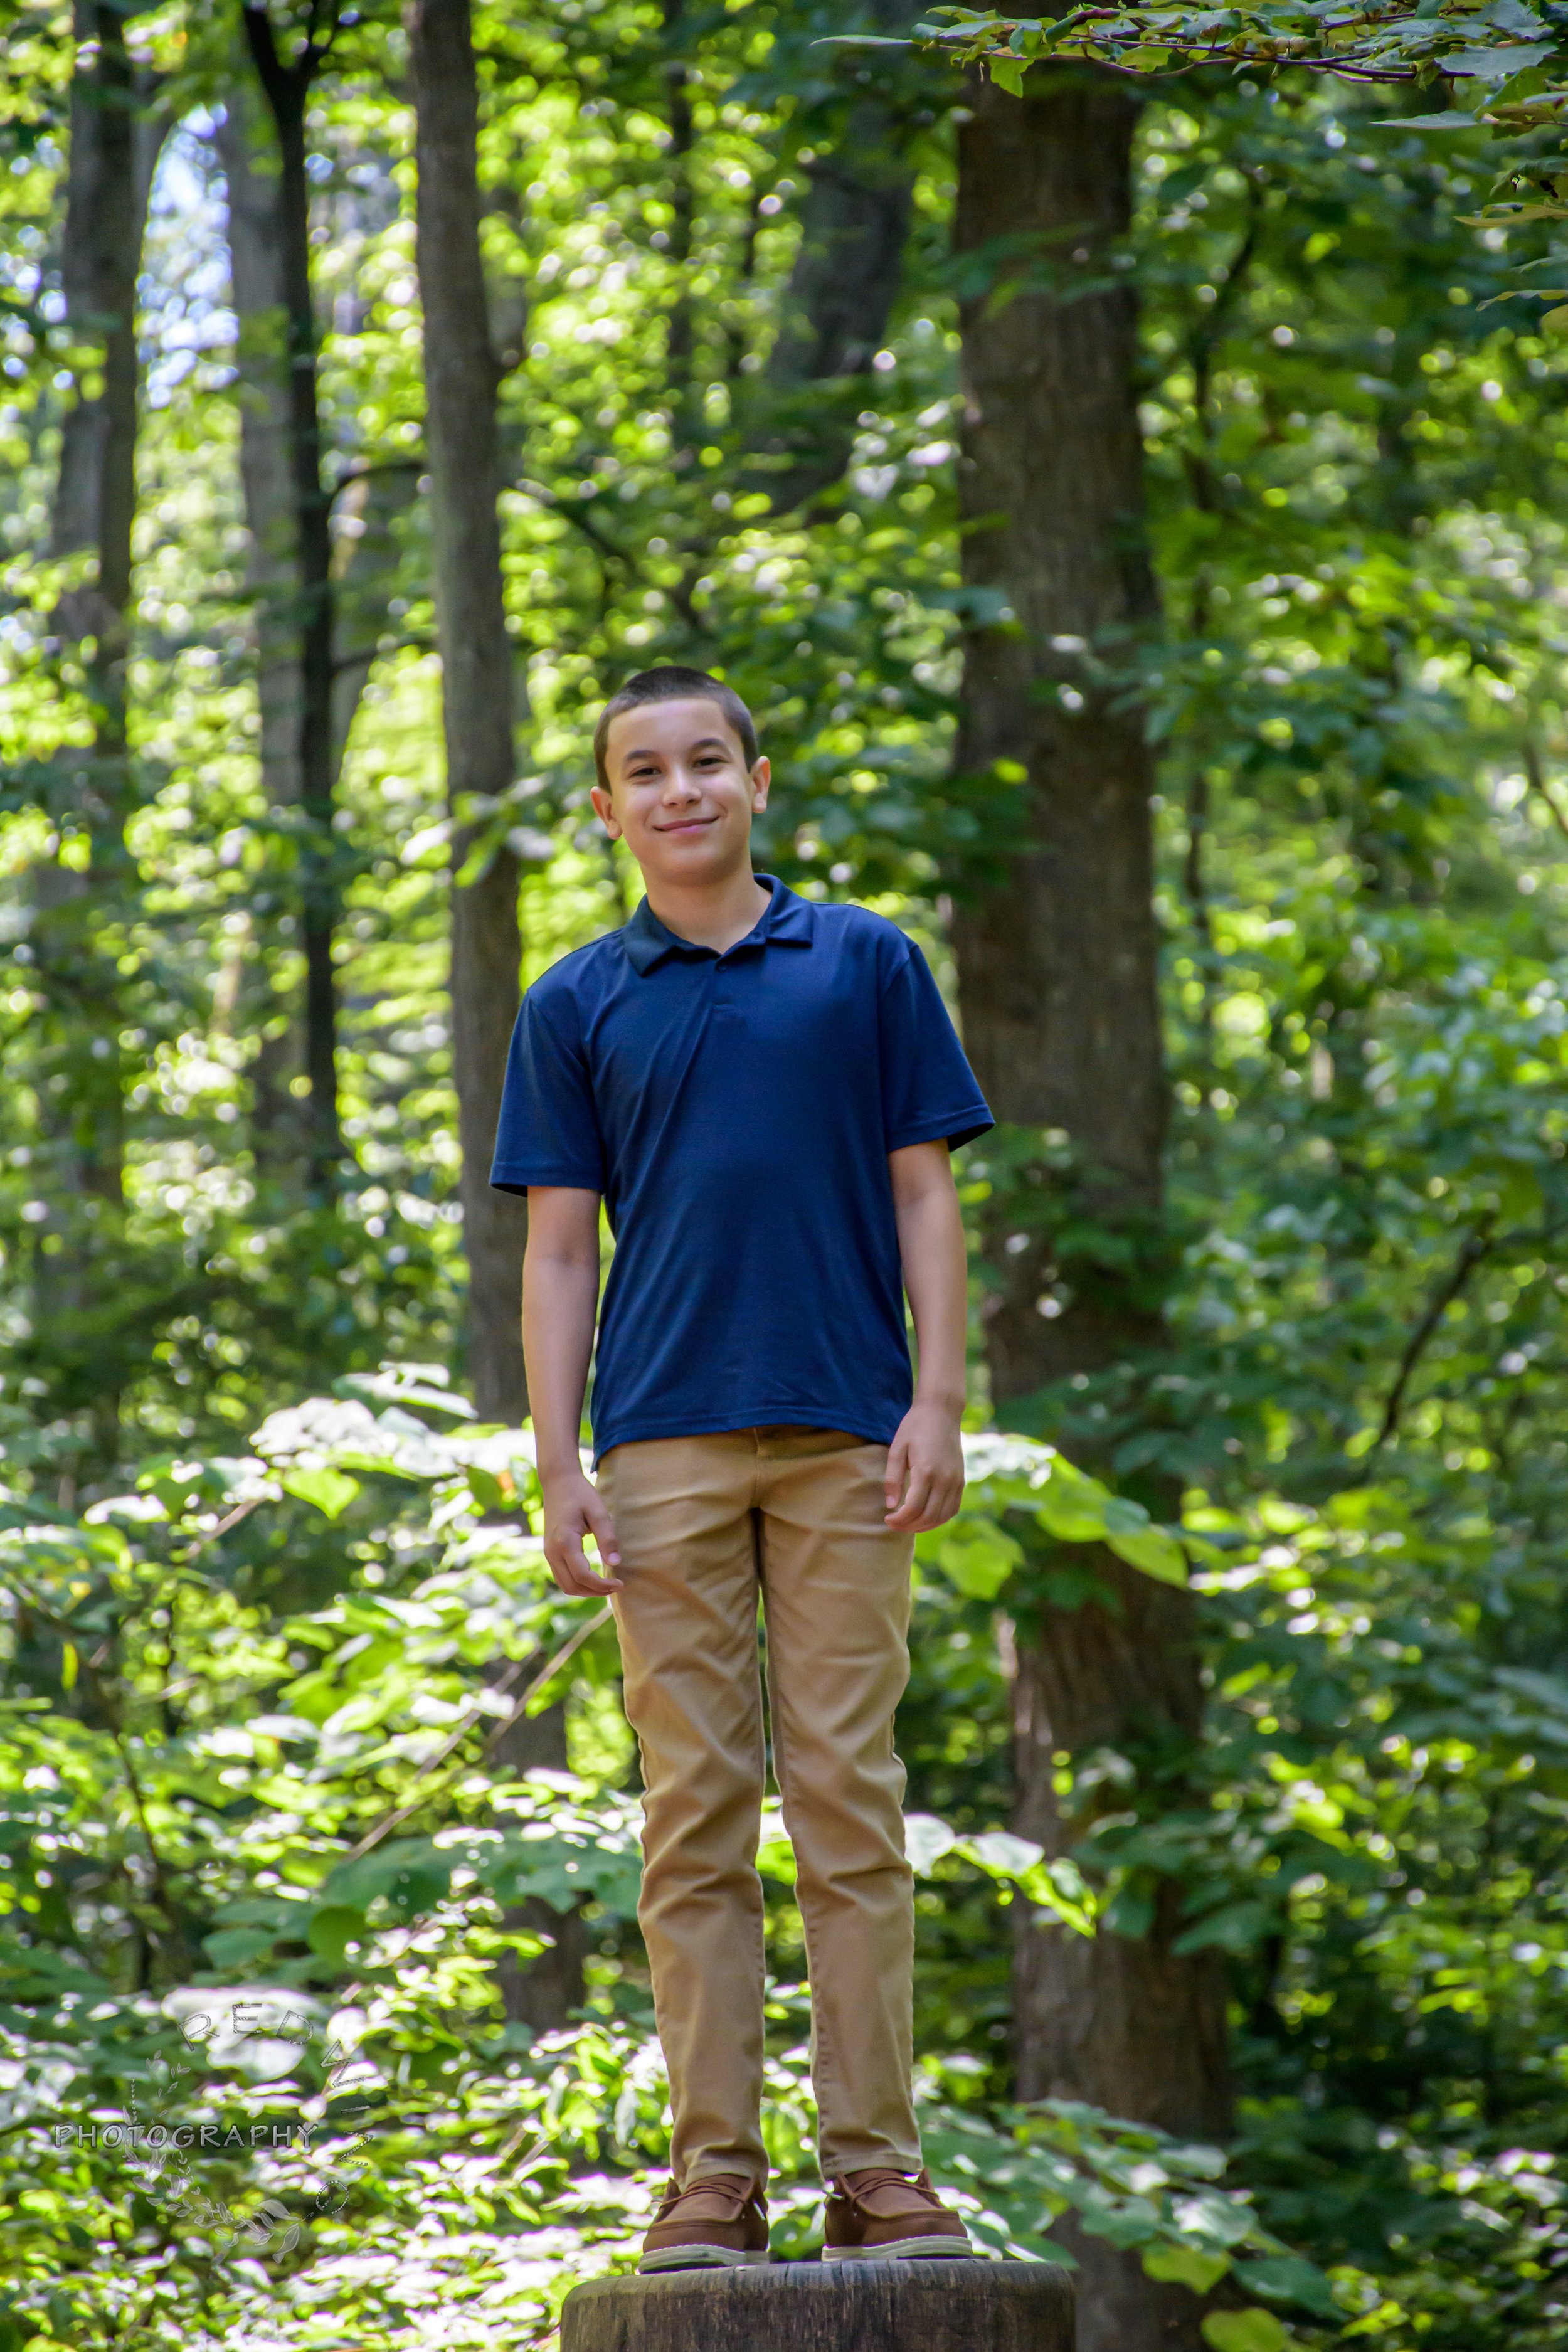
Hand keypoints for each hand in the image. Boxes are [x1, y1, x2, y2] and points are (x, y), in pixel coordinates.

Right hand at [540, 1466, 622, 1596]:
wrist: (558, 1482)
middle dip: (595, 1592)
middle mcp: (552, 1551)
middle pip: (572, 1586)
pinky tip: (593, 1578)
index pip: (583, 1576)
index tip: (620, 1583)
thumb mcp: (599, 1512)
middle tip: (616, 1586)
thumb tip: (616, 1563)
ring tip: (607, 1585)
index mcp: (564, 1542)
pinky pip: (562, 1577)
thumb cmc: (580, 1494)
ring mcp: (549, 1553)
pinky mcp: (550, 1552)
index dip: (602, 1585)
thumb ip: (607, 1538)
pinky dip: (578, 1583)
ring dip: (586, 1590)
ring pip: (565, 1585)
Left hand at [884, 1400, 964, 1531]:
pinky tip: (926, 1517)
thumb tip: (891, 1505)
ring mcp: (956, 1481)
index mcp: (926, 1471)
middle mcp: (945, 1479)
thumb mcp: (897, 1449)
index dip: (899, 1520)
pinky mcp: (961, 1480)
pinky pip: (953, 1508)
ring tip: (908, 1523)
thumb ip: (892, 1479)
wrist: (942, 1411)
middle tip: (894, 1524)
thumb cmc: (915, 1427)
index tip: (887, 1519)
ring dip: (924, 1525)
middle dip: (909, 1526)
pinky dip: (939, 1518)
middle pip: (928, 1516)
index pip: (914, 1508)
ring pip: (942, 1516)